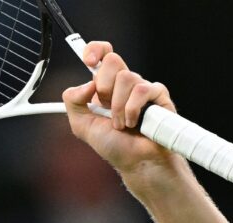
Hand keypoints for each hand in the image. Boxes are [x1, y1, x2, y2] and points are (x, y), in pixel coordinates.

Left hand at [62, 42, 178, 176]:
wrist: (135, 162)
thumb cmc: (114, 146)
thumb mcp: (82, 125)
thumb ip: (73, 102)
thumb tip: (85, 84)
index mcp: (106, 87)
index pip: (103, 54)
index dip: (95, 50)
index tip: (89, 61)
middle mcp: (124, 84)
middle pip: (112, 61)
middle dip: (104, 87)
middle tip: (106, 108)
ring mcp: (142, 88)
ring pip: (126, 77)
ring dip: (118, 107)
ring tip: (121, 125)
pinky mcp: (159, 95)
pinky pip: (142, 90)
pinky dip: (132, 110)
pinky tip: (134, 123)